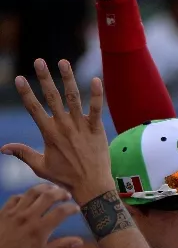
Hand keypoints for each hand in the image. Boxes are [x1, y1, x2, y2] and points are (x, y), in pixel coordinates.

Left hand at [0, 184, 82, 247]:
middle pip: (48, 196)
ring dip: (45, 188)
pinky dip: (25, 194)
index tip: (76, 209)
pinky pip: (16, 197)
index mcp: (40, 229)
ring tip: (52, 188)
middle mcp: (28, 216)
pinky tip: (29, 197)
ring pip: (32, 192)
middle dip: (60, 193)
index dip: (71, 208)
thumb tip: (80, 241)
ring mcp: (14, 212)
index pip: (61, 212)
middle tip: (67, 195)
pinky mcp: (3, 212)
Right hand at [1, 59, 114, 204]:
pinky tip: (96, 79)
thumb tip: (3, 148)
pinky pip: (97, 109)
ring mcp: (81, 127)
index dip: (26, 92)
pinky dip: (96, 95)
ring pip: (73, 98)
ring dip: (68, 79)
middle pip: (52, 98)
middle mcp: (64, 127)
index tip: (19, 78)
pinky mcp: (97, 130)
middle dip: (44, 78)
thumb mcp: (40, 166)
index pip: (34, 108)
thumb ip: (23, 153)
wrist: (92, 186)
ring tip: (63, 62)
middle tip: (39, 61)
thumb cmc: (66, 178)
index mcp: (49, 134)